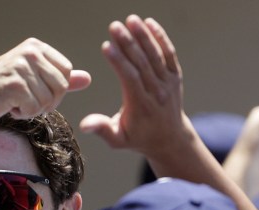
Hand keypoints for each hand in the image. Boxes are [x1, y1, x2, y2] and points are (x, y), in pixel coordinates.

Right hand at [0, 38, 90, 125]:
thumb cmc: (0, 91)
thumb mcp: (32, 80)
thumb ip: (59, 79)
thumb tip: (88, 79)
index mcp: (36, 47)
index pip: (66, 72)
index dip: (57, 91)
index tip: (38, 94)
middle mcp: (30, 52)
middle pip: (61, 87)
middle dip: (48, 103)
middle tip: (27, 103)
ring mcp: (22, 67)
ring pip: (48, 100)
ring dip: (33, 110)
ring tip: (15, 103)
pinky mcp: (15, 85)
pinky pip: (35, 109)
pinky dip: (24, 115)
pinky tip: (10, 108)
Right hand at [80, 15, 186, 159]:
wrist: (168, 139)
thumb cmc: (137, 138)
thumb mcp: (117, 140)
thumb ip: (102, 130)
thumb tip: (84, 125)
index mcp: (141, 106)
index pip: (130, 79)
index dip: (118, 62)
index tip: (106, 46)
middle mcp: (157, 93)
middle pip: (142, 63)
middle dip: (128, 43)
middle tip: (114, 26)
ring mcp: (168, 83)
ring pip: (155, 56)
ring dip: (143, 36)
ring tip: (130, 20)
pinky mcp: (174, 76)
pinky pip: (168, 54)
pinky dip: (160, 38)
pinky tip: (149, 23)